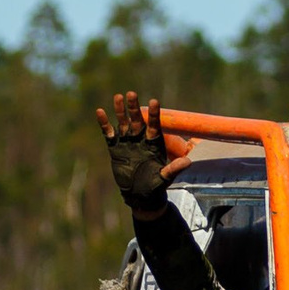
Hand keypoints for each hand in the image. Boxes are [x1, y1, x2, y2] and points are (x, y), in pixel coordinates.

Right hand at [96, 92, 188, 211]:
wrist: (140, 196)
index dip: (154, 115)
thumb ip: (173, 169)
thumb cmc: (155, 187)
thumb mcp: (165, 178)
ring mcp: (128, 143)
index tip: (155, 102)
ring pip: (124, 123)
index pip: (154, 126)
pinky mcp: (116, 149)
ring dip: (121, 111)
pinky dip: (105, 124)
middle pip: (138, 120)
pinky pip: (109, 134)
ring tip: (118, 96)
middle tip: (132, 94)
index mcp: (154, 144)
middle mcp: (141, 140)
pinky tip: (100, 112)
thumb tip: (188, 162)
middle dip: (134, 108)